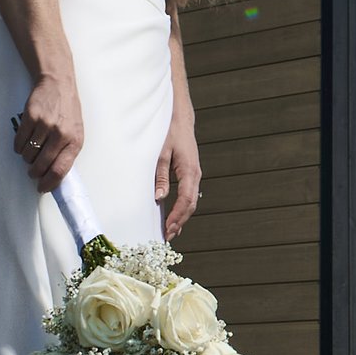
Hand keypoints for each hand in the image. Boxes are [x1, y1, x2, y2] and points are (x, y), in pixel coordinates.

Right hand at [11, 72, 82, 192]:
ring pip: (28, 155)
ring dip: (27, 158)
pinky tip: (24, 142)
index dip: (49, 183)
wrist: (58, 84)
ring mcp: (45, 125)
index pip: (60, 170)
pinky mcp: (31, 117)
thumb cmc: (67, 111)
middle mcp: (61, 134)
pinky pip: (19, 142)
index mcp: (75, 141)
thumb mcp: (76, 132)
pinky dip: (19, 146)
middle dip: (34, 173)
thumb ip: (67, 152)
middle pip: (42, 165)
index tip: (42, 188)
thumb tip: (54, 176)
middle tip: (32, 172)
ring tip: (31, 151)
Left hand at [154, 117, 200, 236]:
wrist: (180, 118)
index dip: (177, 216)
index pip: (185, 199)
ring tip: (170, 231)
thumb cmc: (170, 133)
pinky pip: (188, 195)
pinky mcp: (190, 173)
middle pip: (190, 205)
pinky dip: (182, 208)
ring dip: (181, 217)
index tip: (167, 228)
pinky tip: (174, 216)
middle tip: (167, 236)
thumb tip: (160, 198)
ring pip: (191, 201)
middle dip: (179, 221)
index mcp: (190, 170)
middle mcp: (195, 174)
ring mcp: (194, 174)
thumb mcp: (161, 153)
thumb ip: (161, 176)